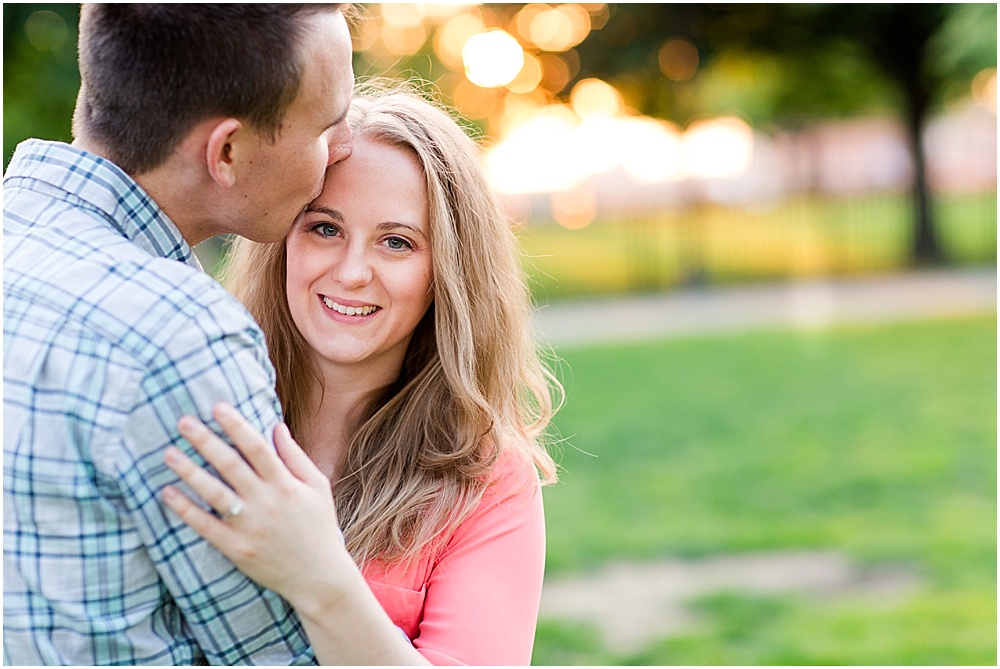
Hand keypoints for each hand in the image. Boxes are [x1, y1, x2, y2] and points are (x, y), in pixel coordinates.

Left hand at [162, 403, 352, 607]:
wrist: (319, 577)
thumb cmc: (318, 527)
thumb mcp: (318, 487)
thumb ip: (295, 457)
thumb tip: (276, 426)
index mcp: (287, 485)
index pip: (258, 448)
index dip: (236, 426)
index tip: (217, 407)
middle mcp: (267, 503)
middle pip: (231, 465)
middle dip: (206, 441)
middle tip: (182, 421)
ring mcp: (251, 527)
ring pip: (214, 493)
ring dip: (189, 472)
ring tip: (168, 453)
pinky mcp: (237, 549)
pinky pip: (206, 526)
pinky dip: (185, 509)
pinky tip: (168, 493)